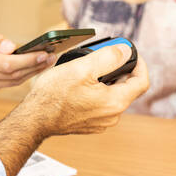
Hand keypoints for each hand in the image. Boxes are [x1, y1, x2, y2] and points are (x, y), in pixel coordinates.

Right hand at [0, 25, 56, 95]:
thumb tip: (11, 47)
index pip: (7, 64)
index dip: (28, 61)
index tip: (44, 54)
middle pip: (12, 75)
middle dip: (34, 67)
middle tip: (51, 57)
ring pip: (11, 83)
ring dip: (30, 73)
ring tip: (46, 62)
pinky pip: (5, 85)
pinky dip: (20, 77)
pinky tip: (31, 69)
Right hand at [23, 44, 149, 135]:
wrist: (34, 119)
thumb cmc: (53, 95)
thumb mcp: (82, 67)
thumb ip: (108, 57)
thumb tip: (124, 51)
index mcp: (115, 102)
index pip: (141, 81)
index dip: (139, 63)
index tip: (128, 53)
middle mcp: (112, 116)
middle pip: (126, 88)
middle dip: (119, 70)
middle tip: (103, 57)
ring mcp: (100, 123)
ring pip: (112, 97)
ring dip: (106, 82)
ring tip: (88, 71)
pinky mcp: (89, 125)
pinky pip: (100, 105)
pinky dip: (96, 93)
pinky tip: (80, 87)